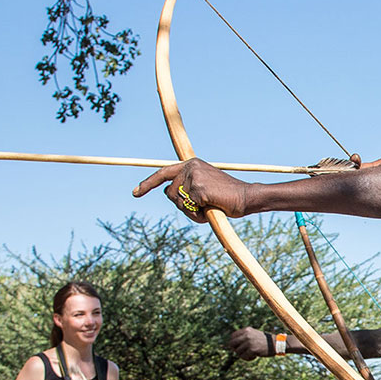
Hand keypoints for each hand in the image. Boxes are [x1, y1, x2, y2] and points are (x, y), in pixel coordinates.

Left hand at [133, 159, 249, 221]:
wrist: (245, 197)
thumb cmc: (225, 198)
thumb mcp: (203, 189)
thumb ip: (186, 189)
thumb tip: (169, 194)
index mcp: (191, 164)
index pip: (163, 173)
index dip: (147, 184)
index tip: (135, 193)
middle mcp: (190, 167)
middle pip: (170, 194)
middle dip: (182, 205)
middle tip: (202, 205)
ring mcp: (193, 177)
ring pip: (178, 203)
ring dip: (191, 211)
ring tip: (208, 206)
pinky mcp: (198, 188)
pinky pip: (189, 208)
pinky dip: (198, 215)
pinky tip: (211, 207)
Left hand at [228, 327, 273, 359]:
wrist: (276, 343)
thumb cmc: (264, 340)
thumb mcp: (253, 334)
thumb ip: (244, 337)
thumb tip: (231, 345)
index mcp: (246, 330)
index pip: (232, 336)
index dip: (233, 343)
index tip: (238, 347)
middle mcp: (247, 335)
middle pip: (231, 343)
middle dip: (235, 349)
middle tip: (242, 352)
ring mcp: (249, 342)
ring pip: (238, 352)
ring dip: (243, 355)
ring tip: (250, 355)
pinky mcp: (252, 349)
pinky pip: (244, 356)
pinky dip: (248, 358)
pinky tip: (254, 357)